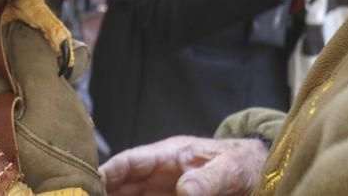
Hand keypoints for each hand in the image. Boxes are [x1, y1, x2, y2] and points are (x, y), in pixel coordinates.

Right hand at [101, 136, 267, 195]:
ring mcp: (162, 193)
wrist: (258, 173)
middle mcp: (158, 176)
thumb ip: (207, 179)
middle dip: (102, 194)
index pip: (130, 161)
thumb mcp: (230, 168)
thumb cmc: (242, 163)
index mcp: (168, 155)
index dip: (108, 171)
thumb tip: (183, 191)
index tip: (89, 182)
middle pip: (122, 186)